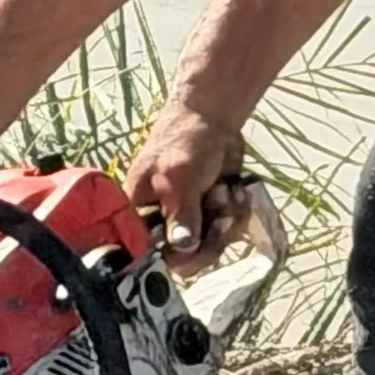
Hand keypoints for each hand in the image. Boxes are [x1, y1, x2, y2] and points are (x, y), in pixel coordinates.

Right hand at [124, 100, 246, 274]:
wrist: (213, 117)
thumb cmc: (185, 141)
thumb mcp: (179, 178)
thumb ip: (181, 214)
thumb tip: (182, 247)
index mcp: (139, 212)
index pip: (148, 253)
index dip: (173, 257)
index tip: (195, 247)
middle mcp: (160, 221)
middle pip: (183, 257)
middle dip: (208, 237)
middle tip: (221, 216)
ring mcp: (188, 218)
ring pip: (208, 245)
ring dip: (224, 220)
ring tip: (224, 190)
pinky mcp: (210, 213)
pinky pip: (225, 231)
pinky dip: (235, 212)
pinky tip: (233, 190)